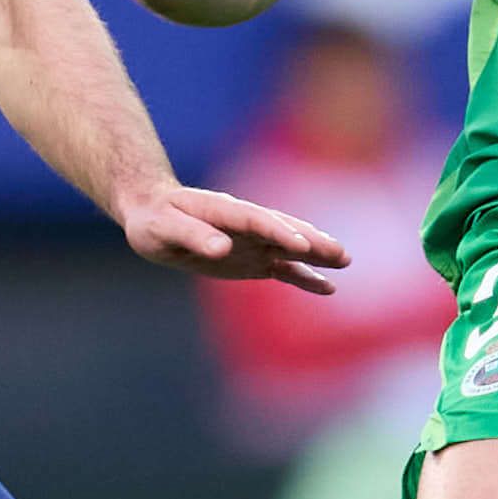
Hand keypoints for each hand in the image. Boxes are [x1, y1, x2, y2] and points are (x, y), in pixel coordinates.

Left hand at [116, 183, 347, 295]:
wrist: (153, 213)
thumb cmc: (154, 219)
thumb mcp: (163, 228)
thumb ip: (191, 235)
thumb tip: (221, 248)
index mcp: (223, 211)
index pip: (257, 221)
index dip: (279, 231)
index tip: (301, 245)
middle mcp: (245, 224)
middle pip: (283, 231)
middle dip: (311, 242)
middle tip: (340, 254)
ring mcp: (252, 241)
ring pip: (290, 247)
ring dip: (316, 254)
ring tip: (344, 261)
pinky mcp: (253, 258)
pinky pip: (283, 267)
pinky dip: (304, 277)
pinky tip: (328, 287)